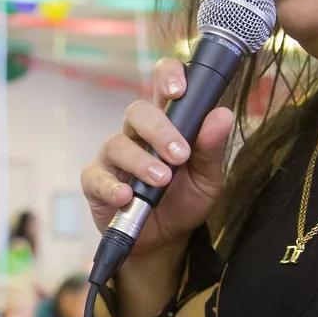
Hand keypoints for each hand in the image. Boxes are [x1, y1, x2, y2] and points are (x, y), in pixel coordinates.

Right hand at [80, 57, 237, 255]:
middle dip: (159, 130)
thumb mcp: (207, 178)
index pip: (163, 84)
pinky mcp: (95, 181)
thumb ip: (212, 148)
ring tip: (162, 181)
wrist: (164, 240)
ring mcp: (113, 156)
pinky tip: (127, 197)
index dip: (168, 77)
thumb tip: (222, 115)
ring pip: (118, 144)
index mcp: (166, 123)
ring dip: (141, 162)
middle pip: (137, 111)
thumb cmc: (185, 199)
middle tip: (179, 155)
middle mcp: (136, 133)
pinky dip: (112, 186)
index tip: (178, 91)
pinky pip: (97, 177)